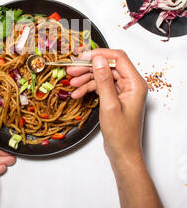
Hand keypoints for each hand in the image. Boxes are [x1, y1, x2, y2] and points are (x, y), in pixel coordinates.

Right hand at [67, 49, 147, 164]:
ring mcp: (123, 90)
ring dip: (86, 78)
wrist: (123, 153)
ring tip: (72, 82)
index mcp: (135, 83)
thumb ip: (104, 80)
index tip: (83, 57)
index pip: (118, 58)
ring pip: (103, 75)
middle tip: (72, 70)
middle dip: (89, 67)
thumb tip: (99, 60)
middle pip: (108, 66)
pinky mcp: (116, 97)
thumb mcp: (110, 105)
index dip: (100, 55)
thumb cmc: (121, 134)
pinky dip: (89, 88)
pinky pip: (101, 86)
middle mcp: (131, 84)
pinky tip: (78, 93)